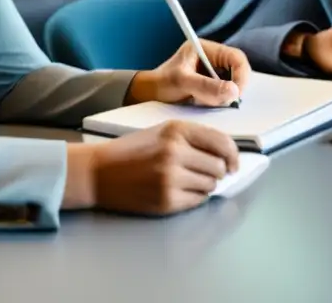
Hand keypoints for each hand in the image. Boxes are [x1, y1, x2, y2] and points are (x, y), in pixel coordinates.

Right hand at [64, 120, 239, 214]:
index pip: (222, 143)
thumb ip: (195, 137)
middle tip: (205, 173)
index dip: (233, 155)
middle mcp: (176, 152)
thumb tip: (227, 155)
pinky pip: (198, 200)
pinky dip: (195, 197)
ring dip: (205, 185)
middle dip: (217, 171)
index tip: (233, 164)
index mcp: (177, 130)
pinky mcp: (166, 200)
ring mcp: (170, 178)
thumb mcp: (164, 131)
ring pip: (210, 185)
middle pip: (219, 166)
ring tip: (188, 181)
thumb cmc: (133, 150)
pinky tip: (180, 191)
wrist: (98, 172)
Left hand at [127, 39, 250, 106]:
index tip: (237, 93)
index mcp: (206, 48)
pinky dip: (221, 100)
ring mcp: (213, 72)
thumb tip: (234, 92)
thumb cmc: (161, 83)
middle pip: (238, 70)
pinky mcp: (212, 85)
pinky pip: (226, 93)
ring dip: (227, 95)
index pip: (236, 57)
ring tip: (210, 102)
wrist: (148, 95)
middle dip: (234, 87)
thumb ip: (207, 86)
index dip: (241, 74)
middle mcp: (213, 58)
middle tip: (226, 102)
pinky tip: (208, 104)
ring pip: (233, 83)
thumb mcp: (183, 82)